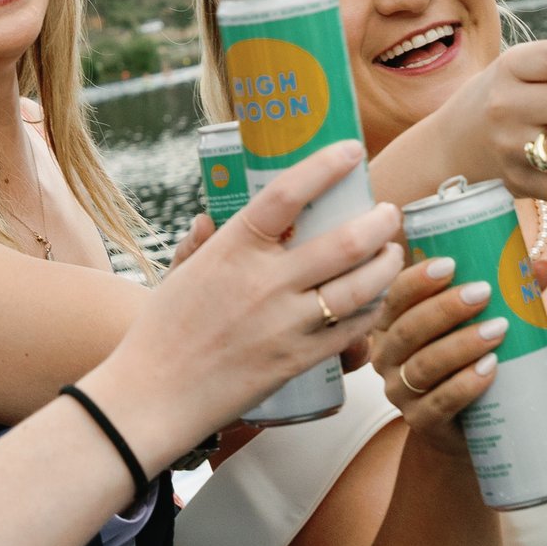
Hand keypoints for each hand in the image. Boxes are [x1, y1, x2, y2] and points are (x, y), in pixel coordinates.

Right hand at [90, 143, 403, 468]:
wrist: (153, 395)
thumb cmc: (161, 332)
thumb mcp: (180, 274)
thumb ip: (201, 244)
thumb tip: (208, 219)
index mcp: (232, 248)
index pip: (288, 193)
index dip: (326, 165)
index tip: (353, 150)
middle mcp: (265, 281)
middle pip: (345, 241)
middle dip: (380, 221)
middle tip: (389, 212)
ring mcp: (285, 323)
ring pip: (360, 287)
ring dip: (387, 264)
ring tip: (393, 251)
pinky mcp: (297, 360)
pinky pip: (352, 330)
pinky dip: (373, 309)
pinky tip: (378, 299)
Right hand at [370, 252, 546, 457]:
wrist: (467, 430)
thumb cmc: (467, 364)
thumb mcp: (477, 325)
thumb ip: (506, 296)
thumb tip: (544, 268)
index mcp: (392, 325)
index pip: (396, 296)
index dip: (418, 279)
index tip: (450, 264)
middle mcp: (387, 357)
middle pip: (408, 329)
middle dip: (445, 308)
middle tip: (483, 293)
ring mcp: (400, 393)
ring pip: (424, 366)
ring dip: (461, 345)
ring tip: (498, 330)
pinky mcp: (420, 422)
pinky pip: (439, 403)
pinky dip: (465, 385)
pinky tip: (489, 369)